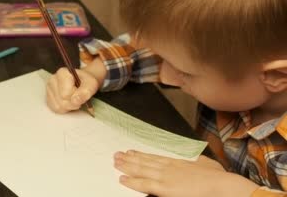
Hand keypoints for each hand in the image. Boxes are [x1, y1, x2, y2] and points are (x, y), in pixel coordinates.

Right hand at [46, 66, 101, 113]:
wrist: (82, 82)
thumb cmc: (86, 82)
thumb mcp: (91, 84)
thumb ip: (86, 91)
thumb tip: (75, 101)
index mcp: (62, 73)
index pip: (66, 94)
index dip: (76, 96)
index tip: (80, 91)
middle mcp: (52, 80)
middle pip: (62, 101)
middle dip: (73, 103)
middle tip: (78, 97)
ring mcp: (49, 89)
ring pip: (59, 106)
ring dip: (69, 106)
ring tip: (73, 99)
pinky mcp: (48, 98)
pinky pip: (55, 109)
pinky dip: (64, 109)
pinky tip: (68, 102)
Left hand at [114, 150, 259, 196]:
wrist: (224, 186)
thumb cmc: (219, 179)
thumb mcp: (208, 165)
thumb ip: (199, 162)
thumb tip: (199, 160)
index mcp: (179, 162)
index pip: (155, 158)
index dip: (141, 155)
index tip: (131, 151)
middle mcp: (169, 167)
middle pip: (144, 161)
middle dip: (129, 159)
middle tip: (116, 155)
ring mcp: (165, 176)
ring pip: (140, 170)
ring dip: (126, 166)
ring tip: (115, 162)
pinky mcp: (165, 188)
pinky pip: (143, 184)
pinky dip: (131, 181)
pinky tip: (121, 179)